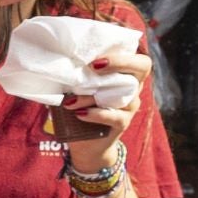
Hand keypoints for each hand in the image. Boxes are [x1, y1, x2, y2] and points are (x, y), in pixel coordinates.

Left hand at [61, 49, 149, 172]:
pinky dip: (95, 114)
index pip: (137, 56)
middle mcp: (134, 87)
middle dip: (119, 62)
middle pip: (142, 67)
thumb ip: (77, 75)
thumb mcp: (78, 89)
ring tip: (70, 101)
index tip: (96, 58)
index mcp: (126, 74)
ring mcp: (130, 105)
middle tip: (93, 66)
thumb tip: (55, 61)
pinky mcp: (123, 123)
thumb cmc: (80, 108)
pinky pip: (114, 116)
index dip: (123, 54)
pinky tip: (80, 114)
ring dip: (92, 95)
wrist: (86, 143)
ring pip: (120, 93)